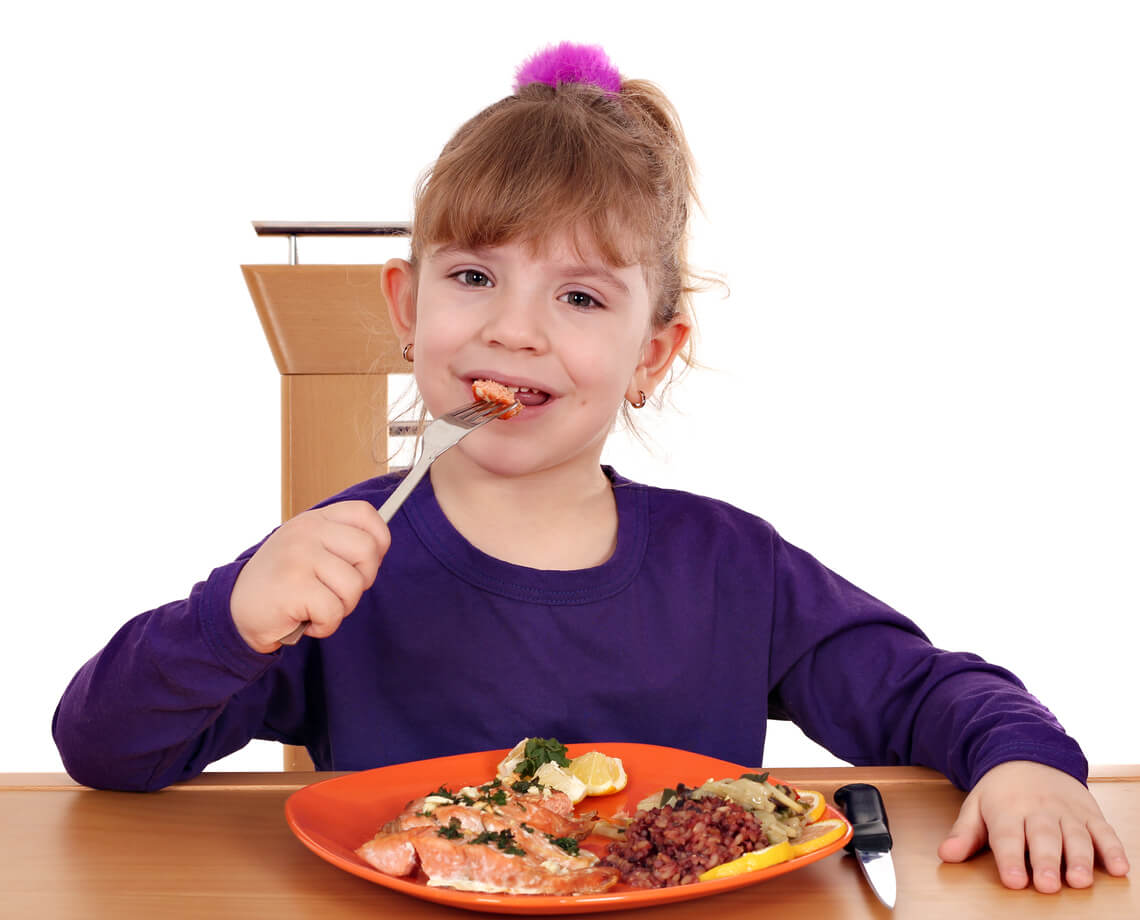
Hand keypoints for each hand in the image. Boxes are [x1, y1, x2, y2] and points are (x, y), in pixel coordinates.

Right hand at [230, 501, 389, 652]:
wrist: (235, 610)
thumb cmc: (281, 583)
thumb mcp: (308, 550)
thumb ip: (338, 543)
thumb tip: (379, 546)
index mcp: (314, 520)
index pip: (365, 513)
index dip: (378, 540)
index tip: (365, 562)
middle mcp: (306, 532)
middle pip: (368, 551)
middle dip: (362, 580)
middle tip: (337, 592)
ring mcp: (299, 556)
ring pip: (354, 585)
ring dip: (341, 607)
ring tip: (317, 606)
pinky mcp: (293, 585)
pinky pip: (334, 611)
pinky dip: (325, 625)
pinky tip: (306, 619)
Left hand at [938, 760, 1129, 891]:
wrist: (1029, 755)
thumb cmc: (1001, 791)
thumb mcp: (976, 806)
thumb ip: (964, 833)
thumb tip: (946, 855)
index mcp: (1007, 809)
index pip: (1008, 836)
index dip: (1010, 859)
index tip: (1013, 881)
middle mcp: (1038, 810)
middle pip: (1043, 837)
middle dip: (1046, 861)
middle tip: (1047, 885)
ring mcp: (1067, 811)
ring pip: (1075, 836)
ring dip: (1080, 859)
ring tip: (1080, 881)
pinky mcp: (1090, 813)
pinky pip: (1104, 830)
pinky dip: (1113, 849)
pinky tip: (1120, 868)